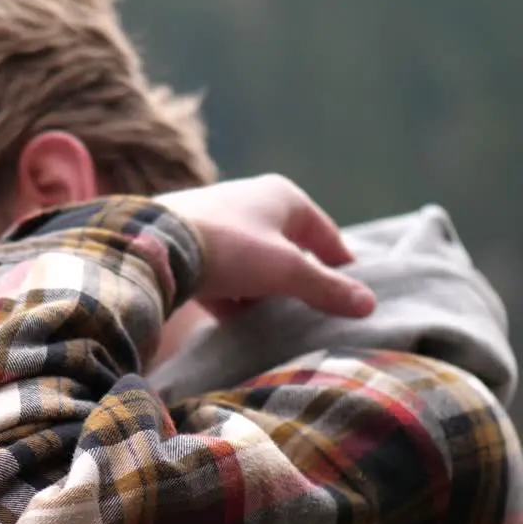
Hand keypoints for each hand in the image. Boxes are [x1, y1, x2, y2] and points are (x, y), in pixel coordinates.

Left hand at [155, 174, 376, 318]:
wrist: (154, 247)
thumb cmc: (231, 248)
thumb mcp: (286, 270)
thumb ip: (326, 288)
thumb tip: (369, 304)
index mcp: (282, 196)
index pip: (325, 234)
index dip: (341, 266)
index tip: (353, 297)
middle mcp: (250, 201)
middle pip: (288, 250)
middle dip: (298, 284)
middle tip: (313, 317)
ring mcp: (216, 223)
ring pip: (253, 265)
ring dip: (263, 294)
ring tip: (276, 327)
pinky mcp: (189, 246)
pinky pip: (222, 276)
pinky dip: (232, 298)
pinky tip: (237, 326)